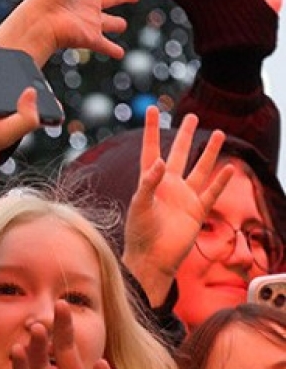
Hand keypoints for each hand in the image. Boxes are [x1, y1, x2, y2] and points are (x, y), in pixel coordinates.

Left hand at [122, 109, 231, 304]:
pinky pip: (212, 192)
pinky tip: (229, 166)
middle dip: (184, 135)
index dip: (151, 130)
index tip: (151, 109)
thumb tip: (159, 162)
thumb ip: (148, 184)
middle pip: (178, 154)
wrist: (152, 258)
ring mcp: (185, 197)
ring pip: (200, 169)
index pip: (151, 149)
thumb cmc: (139, 233)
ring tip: (218, 133)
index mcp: (150, 181)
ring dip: (209, 152)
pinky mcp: (197, 211)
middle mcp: (168, 185)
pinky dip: (222, 180)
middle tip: (192, 116)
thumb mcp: (139, 206)